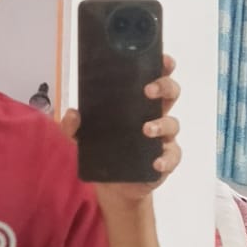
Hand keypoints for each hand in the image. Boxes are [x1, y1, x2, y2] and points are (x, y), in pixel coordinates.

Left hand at [60, 54, 181, 201]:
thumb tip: (72, 113)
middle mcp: (155, 116)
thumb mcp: (82, 139)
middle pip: (171, 94)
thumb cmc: (104, 152)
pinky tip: (156, 162)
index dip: (162, 67)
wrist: (112, 187)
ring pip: (173, 124)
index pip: (154, 78)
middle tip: (149, 90)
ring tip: (146, 129)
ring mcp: (163, 139)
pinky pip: (173, 157)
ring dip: (162, 124)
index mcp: (138, 104)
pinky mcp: (165, 160)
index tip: (162, 59)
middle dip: (165, 87)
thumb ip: (72, 127)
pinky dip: (166, 159)